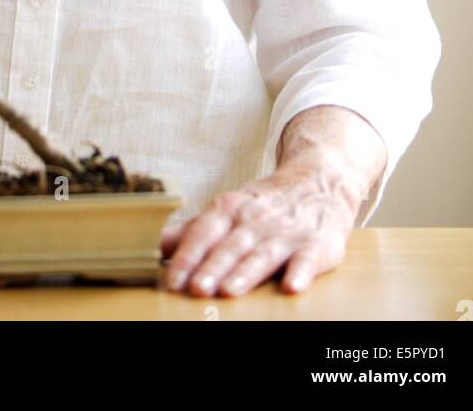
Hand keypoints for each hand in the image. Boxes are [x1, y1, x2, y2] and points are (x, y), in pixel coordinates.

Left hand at [159, 161, 359, 296]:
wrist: (319, 181)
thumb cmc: (264, 205)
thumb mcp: (227, 210)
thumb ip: (191, 231)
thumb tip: (153, 245)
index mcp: (229, 209)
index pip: (203, 232)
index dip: (187, 255)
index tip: (172, 279)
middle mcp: (255, 219)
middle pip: (231, 245)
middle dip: (213, 266)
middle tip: (196, 288)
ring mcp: (286, 232)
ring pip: (263, 252)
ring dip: (246, 272)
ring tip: (230, 291)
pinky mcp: (316, 244)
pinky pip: (308, 258)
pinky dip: (301, 272)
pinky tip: (292, 286)